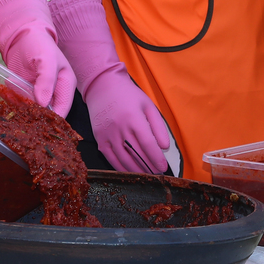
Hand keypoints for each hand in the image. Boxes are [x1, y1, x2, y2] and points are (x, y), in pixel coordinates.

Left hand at [0, 0, 74, 114]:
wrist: (22, 35)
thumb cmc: (40, 44)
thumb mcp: (47, 60)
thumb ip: (47, 81)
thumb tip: (43, 104)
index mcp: (65, 87)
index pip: (62, 110)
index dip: (52, 120)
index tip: (39, 125)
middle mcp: (52, 93)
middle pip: (45, 114)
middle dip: (33, 114)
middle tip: (21, 109)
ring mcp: (37, 94)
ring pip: (30, 110)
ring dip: (19, 105)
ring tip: (12, 91)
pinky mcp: (24, 92)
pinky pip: (18, 102)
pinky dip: (11, 98)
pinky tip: (5, 90)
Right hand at [47, 0, 173, 171]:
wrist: (102, 86)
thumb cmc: (128, 95)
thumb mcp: (147, 105)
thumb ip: (158, 126)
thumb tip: (164, 146)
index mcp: (134, 118)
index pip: (147, 144)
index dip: (156, 158)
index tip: (163, 168)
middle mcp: (120, 128)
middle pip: (136, 154)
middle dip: (148, 167)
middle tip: (157, 175)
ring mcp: (108, 135)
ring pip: (123, 159)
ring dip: (135, 170)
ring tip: (145, 176)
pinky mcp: (99, 138)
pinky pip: (110, 157)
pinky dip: (120, 167)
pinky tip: (128, 172)